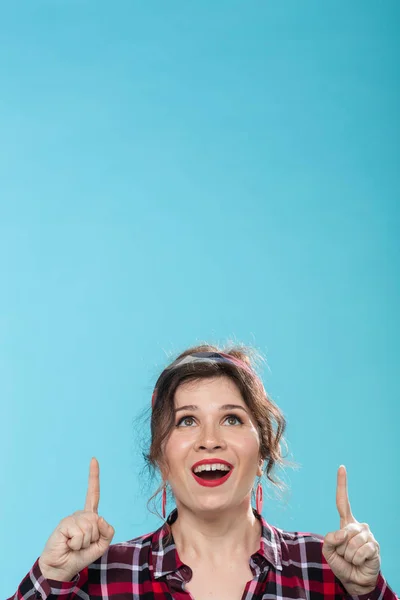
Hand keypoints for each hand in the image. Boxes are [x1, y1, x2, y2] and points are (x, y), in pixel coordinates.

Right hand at [39, 457, 114, 581]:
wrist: (62, 568)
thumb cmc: (81, 555)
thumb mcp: (101, 545)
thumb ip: (108, 531)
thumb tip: (100, 517)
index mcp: (89, 516)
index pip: (93, 494)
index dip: (93, 476)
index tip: (94, 459)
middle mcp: (80, 514)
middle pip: (98, 521)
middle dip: (94, 538)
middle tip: (82, 545)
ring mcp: (71, 518)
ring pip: (90, 528)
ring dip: (85, 542)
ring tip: (75, 545)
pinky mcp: (64, 524)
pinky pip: (80, 533)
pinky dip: (77, 543)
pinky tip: (68, 544)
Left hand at [322, 466, 379, 595]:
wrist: (354, 580)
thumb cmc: (341, 563)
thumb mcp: (328, 550)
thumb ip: (329, 539)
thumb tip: (343, 532)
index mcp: (346, 523)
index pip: (342, 501)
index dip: (342, 484)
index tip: (341, 467)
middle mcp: (358, 526)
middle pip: (343, 531)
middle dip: (341, 547)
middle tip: (345, 554)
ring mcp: (368, 535)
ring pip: (351, 542)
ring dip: (348, 554)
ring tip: (352, 559)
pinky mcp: (375, 546)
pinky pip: (360, 551)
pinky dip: (356, 559)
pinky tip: (360, 562)